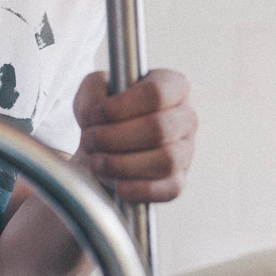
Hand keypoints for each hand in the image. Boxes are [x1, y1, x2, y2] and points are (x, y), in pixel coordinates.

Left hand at [73, 69, 196, 202]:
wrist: (103, 149)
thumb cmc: (105, 115)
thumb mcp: (94, 91)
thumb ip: (94, 90)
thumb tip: (97, 112)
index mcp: (173, 86)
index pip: (157, 92)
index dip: (123, 106)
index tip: (98, 114)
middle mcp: (185, 118)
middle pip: (159, 128)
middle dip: (115, 137)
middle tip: (89, 140)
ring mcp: (185, 151)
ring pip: (165, 160)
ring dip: (122, 163)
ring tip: (96, 162)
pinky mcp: (178, 181)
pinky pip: (168, 189)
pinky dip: (140, 189)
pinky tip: (119, 187)